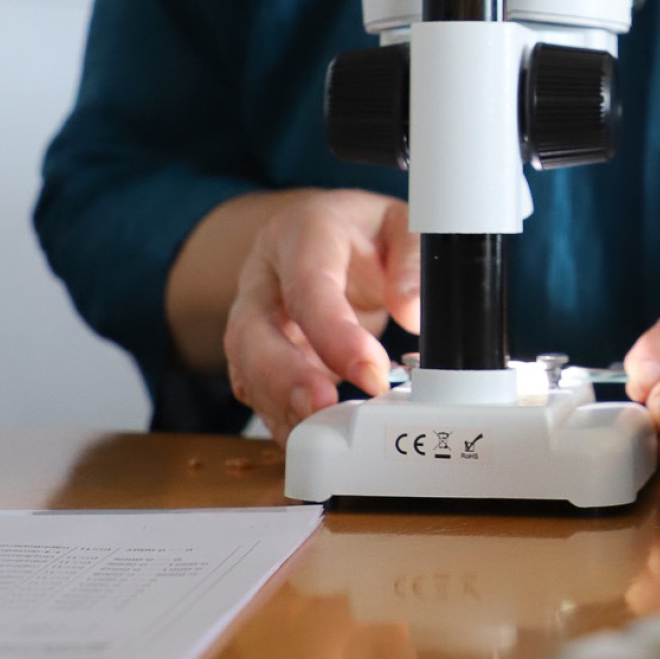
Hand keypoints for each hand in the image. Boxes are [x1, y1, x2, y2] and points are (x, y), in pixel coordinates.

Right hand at [223, 191, 419, 445]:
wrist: (327, 233)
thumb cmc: (363, 231)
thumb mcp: (399, 222)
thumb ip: (412, 259)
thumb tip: (412, 311)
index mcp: (302, 234)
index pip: (307, 285)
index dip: (333, 333)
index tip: (371, 371)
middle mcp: (266, 276)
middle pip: (252, 331)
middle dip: (284, 378)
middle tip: (323, 410)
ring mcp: (255, 317)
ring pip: (247, 367)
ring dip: (281, 406)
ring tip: (322, 435)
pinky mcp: (258, 353)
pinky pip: (257, 390)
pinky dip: (280, 417)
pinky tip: (307, 436)